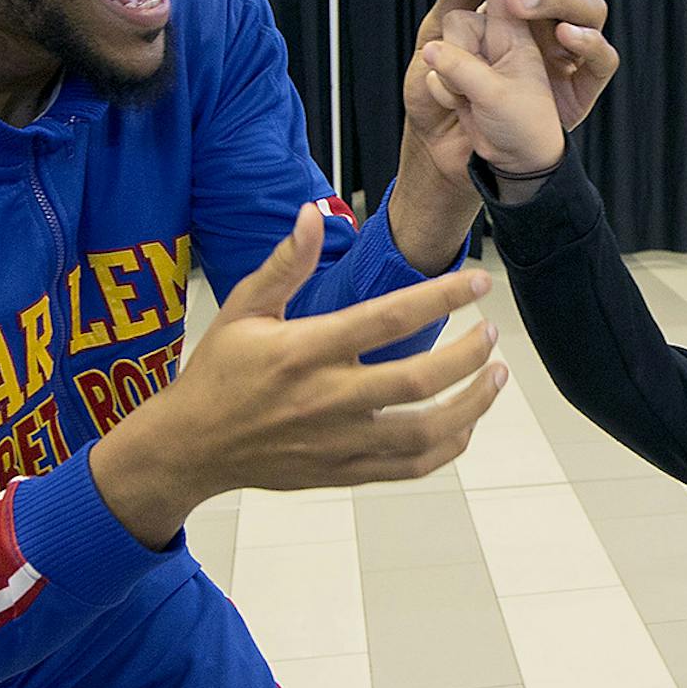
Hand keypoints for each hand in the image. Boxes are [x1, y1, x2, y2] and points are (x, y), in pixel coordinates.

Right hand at [90, 205, 507, 543]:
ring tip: (496, 376)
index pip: (387, 319)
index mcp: (304, 351)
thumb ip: (284, 264)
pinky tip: (464, 422)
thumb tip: (311, 214)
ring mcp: (337, 442)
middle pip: (418, 380)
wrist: (190, 447)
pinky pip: (409, 466)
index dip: (440, 298)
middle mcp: (326, 399)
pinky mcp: (343, 473)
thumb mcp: (241, 309)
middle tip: (492, 333)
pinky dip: (447, 446)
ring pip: (424, 431)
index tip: (478, 282)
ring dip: (472, 404)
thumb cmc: (219, 371)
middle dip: (468, 354)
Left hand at [400, 0, 614, 188]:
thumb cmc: (443, 91)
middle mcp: (550, 21)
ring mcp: (569, 52)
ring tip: (518, 7)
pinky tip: (563, 37)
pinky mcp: (582, 87)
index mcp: (520, 1)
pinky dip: (588, 42)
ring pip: (592, 6)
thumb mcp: (437, 34)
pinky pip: (603, 58)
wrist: (446, 151)